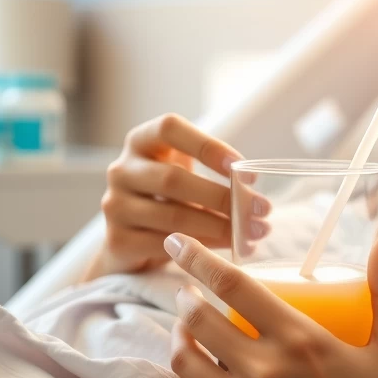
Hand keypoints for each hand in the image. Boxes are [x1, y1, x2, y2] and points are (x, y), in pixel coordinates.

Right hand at [85, 113, 258, 279]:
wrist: (131, 242)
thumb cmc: (169, 198)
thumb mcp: (184, 172)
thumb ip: (211, 170)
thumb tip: (253, 188)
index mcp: (140, 142)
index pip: (168, 128)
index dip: (206, 145)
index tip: (241, 166)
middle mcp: (121, 170)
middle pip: (173, 179)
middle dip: (223, 196)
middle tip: (262, 210)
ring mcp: (115, 206)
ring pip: (173, 216)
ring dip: (220, 226)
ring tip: (252, 234)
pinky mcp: (117, 241)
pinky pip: (165, 245)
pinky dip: (202, 247)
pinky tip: (228, 249)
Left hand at [166, 231, 377, 377]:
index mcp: (300, 341)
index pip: (233, 285)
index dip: (198, 257)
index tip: (180, 243)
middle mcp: (264, 373)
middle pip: (200, 319)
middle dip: (187, 295)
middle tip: (191, 289)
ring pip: (186, 360)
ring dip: (179, 335)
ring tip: (188, 325)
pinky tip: (191, 368)